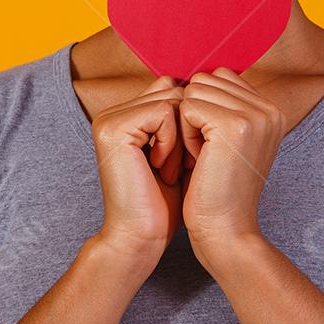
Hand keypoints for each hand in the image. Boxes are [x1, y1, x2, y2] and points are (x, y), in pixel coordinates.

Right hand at [89, 74, 188, 268]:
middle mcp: (113, 113)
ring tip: (169, 170)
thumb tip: (213, 86)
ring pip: (172, 100)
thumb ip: (183, 120)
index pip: (172, 90)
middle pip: (173, 91)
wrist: (141, 237)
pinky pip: (163, 112)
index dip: (190, 122)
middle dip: (187, 129)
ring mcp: (109, 119)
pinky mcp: (113, 128)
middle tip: (178, 166)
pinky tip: (160, 168)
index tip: (188, 158)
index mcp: (125, 116)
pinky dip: (172, 141)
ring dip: (181, 138)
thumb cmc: (164, 203)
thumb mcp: (179, 152)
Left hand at [176, 67, 283, 264]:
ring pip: (195, 90)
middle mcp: (269, 109)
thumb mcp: (227, 144)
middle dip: (193, 113)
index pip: (221, 77)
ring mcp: (255, 115)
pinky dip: (184, 133)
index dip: (202, 107)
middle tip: (203, 153)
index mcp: (271, 111)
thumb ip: (223, 108)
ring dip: (187, 123)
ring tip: (201, 156)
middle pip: (207, 79)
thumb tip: (195, 76)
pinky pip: (188, 106)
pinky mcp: (234, 125)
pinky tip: (198, 160)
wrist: (226, 232)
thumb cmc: (216, 192)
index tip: (209, 145)